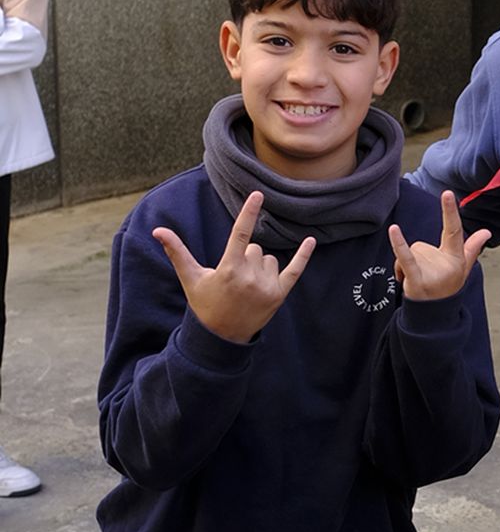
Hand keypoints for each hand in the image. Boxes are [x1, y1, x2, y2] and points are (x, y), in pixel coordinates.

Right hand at [152, 192, 313, 342]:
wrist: (222, 338)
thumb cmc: (204, 304)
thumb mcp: (190, 278)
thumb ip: (177, 251)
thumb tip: (158, 230)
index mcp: (228, 269)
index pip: (240, 234)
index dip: (248, 213)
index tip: (258, 194)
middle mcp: (250, 277)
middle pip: (255, 247)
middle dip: (245, 257)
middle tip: (234, 279)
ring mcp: (266, 287)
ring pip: (270, 258)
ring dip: (260, 267)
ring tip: (246, 287)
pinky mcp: (279, 295)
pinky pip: (295, 270)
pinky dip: (303, 256)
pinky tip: (310, 240)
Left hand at [388, 192, 490, 302]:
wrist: (433, 317)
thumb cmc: (447, 288)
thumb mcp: (462, 268)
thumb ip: (472, 248)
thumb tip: (486, 232)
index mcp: (456, 258)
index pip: (454, 231)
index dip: (450, 212)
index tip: (447, 193)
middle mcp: (446, 264)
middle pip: (421, 246)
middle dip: (417, 259)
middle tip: (424, 276)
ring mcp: (431, 273)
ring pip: (410, 253)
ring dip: (405, 266)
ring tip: (413, 282)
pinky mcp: (416, 280)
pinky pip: (406, 257)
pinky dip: (399, 245)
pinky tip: (394, 229)